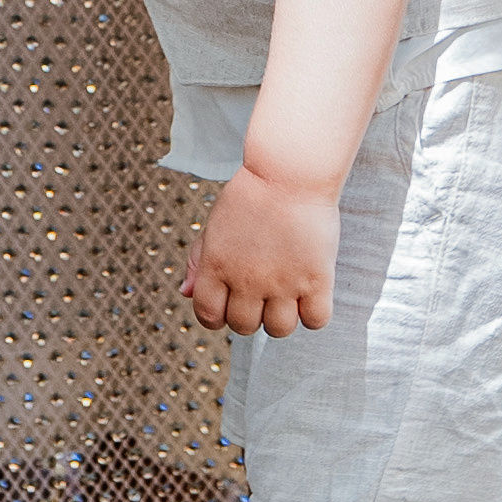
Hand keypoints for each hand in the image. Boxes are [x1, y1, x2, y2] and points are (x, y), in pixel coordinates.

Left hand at [186, 165, 337, 336]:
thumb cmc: (252, 195)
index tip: (230, 305)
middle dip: (250, 314)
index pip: (208, 316)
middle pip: (244, 327)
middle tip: (261, 292)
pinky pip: (315, 320)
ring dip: (282, 316)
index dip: (217, 316)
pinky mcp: (316, 279)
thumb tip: (185, 293)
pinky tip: (310, 290)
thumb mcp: (215, 224)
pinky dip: (313, 312)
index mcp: (217, 265)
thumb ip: (199, 261)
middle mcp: (247, 279)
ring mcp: (282, 282)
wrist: (289, 171)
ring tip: (287, 292)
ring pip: (279, 330)